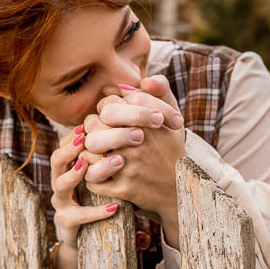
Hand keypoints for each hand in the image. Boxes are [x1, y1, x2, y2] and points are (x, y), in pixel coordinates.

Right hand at [49, 127, 121, 250]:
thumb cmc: (103, 193)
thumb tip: (128, 123)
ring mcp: (62, 202)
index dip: (75, 134)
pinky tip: (115, 207)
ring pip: (60, 185)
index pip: (65, 144)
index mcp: (68, 166)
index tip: (89, 124)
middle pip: (56, 160)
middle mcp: (60, 181)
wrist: (94, 233)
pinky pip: (79, 216)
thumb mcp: (104, 170)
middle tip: (85, 139)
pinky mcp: (67, 222)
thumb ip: (109, 150)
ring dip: (75, 175)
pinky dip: (96, 212)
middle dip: (69, 149)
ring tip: (87, 167)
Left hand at [80, 76, 185, 242]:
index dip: (105, 109)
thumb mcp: (173, 116)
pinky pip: (93, 180)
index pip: (108, 104)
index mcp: (148, 119)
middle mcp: (139, 141)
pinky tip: (100, 172)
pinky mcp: (126, 188)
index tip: (111, 116)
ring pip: (88, 152)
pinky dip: (92, 176)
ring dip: (88, 153)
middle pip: (93, 125)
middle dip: (92, 128)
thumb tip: (144, 80)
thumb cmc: (170, 147)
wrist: (181, 186)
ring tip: (97, 152)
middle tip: (99, 134)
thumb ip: (161, 91)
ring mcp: (131, 166)